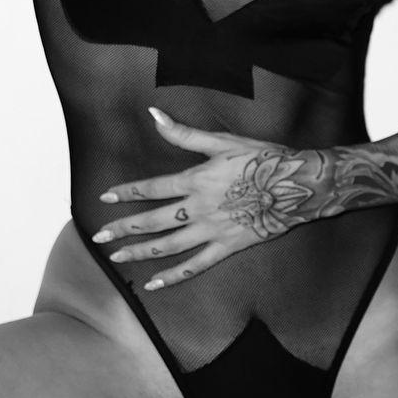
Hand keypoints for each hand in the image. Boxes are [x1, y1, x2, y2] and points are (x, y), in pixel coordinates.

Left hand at [91, 110, 330, 289]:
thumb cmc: (262, 158)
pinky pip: (196, 265)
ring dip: (140, 252)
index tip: (105, 198)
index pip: (152, 188)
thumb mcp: (223, 140)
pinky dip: (174, 276)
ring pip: (168, 246)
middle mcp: (199, 208)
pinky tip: (154, 283)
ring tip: (117, 257)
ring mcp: (212, 230)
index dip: (127, 193)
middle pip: (153, 221)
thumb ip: (185, 133)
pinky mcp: (227, 247)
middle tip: (99, 237)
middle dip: (124, 229)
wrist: (298, 184)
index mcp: (196, 180)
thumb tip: (154, 114)